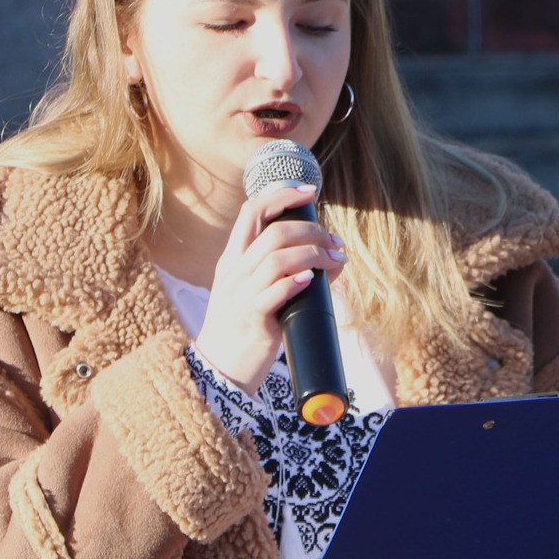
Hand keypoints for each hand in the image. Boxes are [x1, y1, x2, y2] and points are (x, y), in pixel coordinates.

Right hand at [193, 183, 345, 391]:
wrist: (221, 367)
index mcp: (234, 257)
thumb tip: (337, 257)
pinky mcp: (252, 318)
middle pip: (274, 232)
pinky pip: (272, 293)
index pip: (252, 211)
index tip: (309, 192)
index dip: (281, 196)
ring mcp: (241, 293)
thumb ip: (292, 271)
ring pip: (277, 258)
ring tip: (334, 259)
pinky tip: (310, 280)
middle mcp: (235, 270)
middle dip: (311, 230)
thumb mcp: (260, 291)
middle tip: (335, 241)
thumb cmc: (245, 325)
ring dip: (313, 254)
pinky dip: (294, 282)